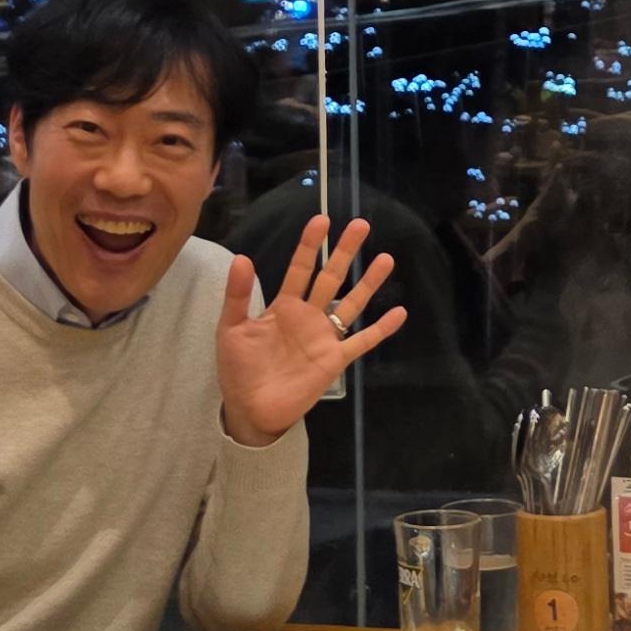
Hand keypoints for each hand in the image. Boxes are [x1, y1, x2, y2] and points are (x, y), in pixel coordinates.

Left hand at [215, 214, 404, 448]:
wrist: (250, 410)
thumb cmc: (238, 369)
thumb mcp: (231, 329)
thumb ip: (238, 296)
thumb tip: (242, 258)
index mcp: (283, 306)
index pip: (300, 269)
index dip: (311, 245)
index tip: (322, 220)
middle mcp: (308, 316)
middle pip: (331, 277)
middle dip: (345, 252)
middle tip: (361, 224)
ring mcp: (324, 337)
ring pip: (351, 304)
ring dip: (369, 283)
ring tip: (387, 259)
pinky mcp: (335, 360)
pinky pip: (362, 341)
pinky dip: (381, 328)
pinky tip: (399, 313)